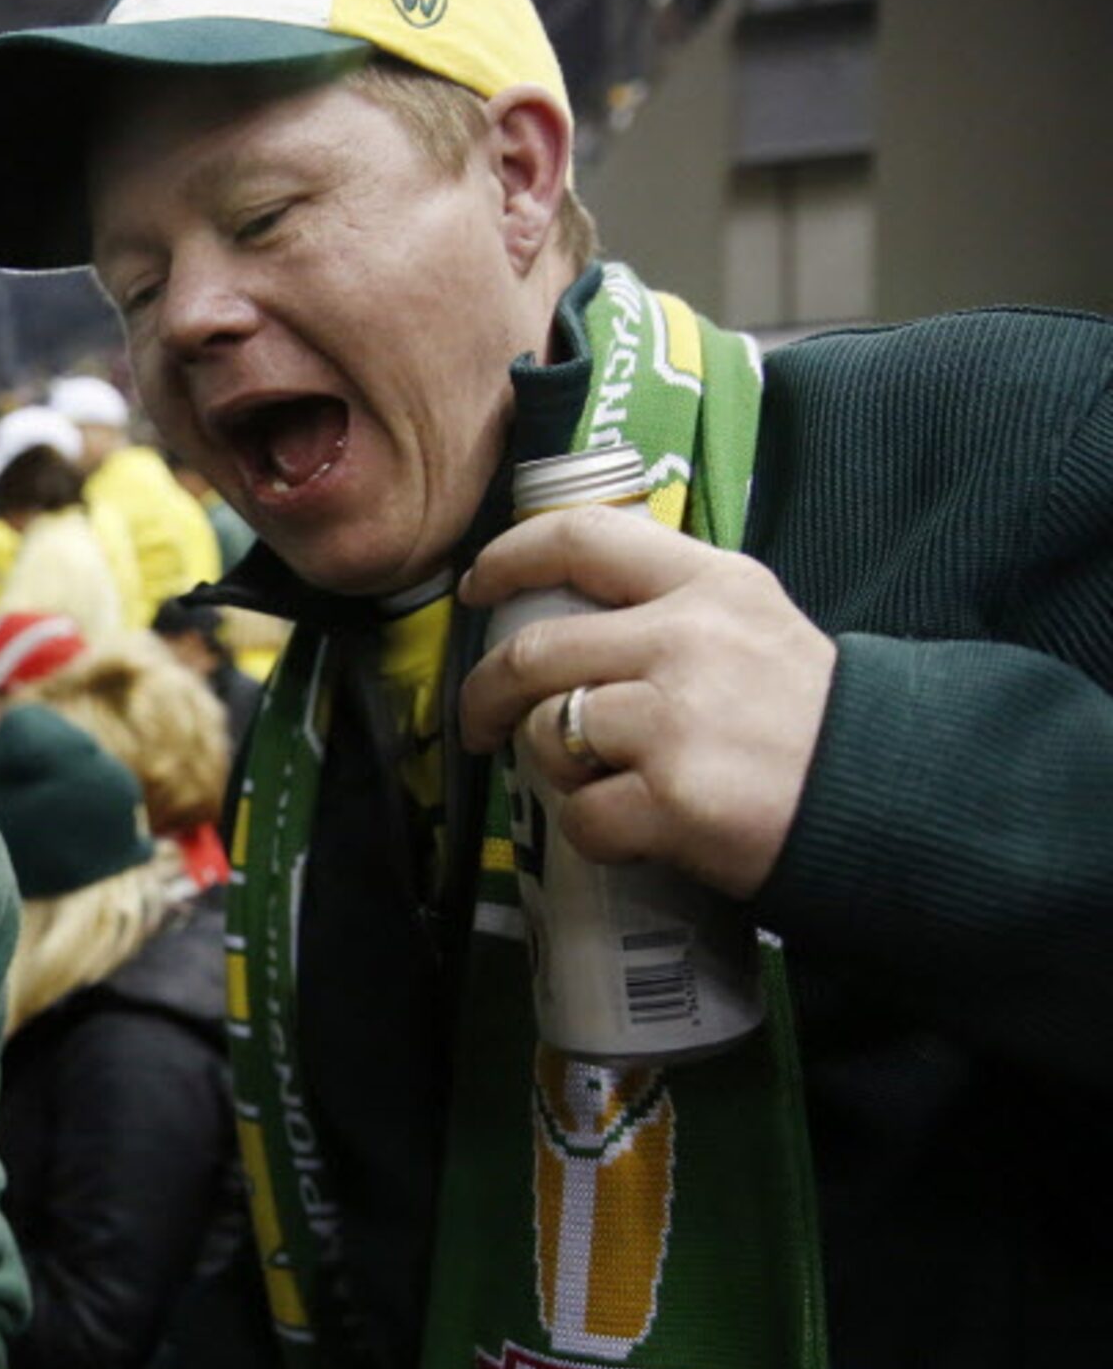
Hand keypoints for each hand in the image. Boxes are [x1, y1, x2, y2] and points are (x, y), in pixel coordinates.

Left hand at [458, 510, 835, 899]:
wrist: (891, 801)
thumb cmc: (812, 720)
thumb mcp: (756, 625)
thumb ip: (672, 610)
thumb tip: (569, 621)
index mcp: (709, 584)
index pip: (581, 537)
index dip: (509, 559)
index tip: (477, 589)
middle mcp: (686, 639)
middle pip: (533, 651)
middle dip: (486, 693)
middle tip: (483, 723)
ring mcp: (676, 720)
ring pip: (549, 734)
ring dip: (552, 767)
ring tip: (599, 781)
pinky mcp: (671, 799)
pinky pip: (580, 816)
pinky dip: (593, 831)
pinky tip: (636, 829)